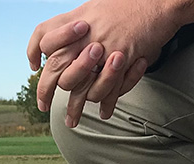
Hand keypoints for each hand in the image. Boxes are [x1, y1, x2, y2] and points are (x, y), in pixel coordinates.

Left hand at [27, 0, 181, 123]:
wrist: (160, 1)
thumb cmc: (129, 5)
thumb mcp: (95, 8)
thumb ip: (76, 25)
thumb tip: (59, 43)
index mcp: (75, 22)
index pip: (44, 41)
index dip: (33, 54)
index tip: (34, 70)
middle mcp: (84, 36)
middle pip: (54, 69)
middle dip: (45, 92)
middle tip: (43, 107)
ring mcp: (102, 48)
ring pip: (79, 86)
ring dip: (74, 108)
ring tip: (71, 122)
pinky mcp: (122, 58)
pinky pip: (108, 88)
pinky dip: (105, 104)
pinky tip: (103, 113)